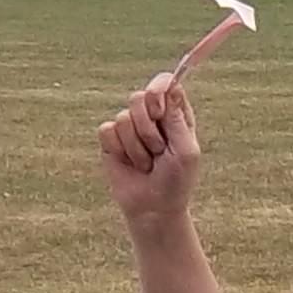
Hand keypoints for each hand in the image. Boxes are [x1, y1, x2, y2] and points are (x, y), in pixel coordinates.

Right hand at [97, 74, 201, 230]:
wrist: (153, 208)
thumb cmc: (176, 180)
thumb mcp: (186, 150)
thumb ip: (177, 118)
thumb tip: (172, 85)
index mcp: (176, 114)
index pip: (165, 83)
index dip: (158, 91)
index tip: (158, 110)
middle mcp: (152, 116)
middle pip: (139, 96)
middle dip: (147, 127)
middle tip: (158, 149)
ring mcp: (130, 126)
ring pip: (123, 117)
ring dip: (136, 146)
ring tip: (147, 162)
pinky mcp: (111, 140)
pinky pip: (107, 130)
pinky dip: (119, 149)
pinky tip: (129, 163)